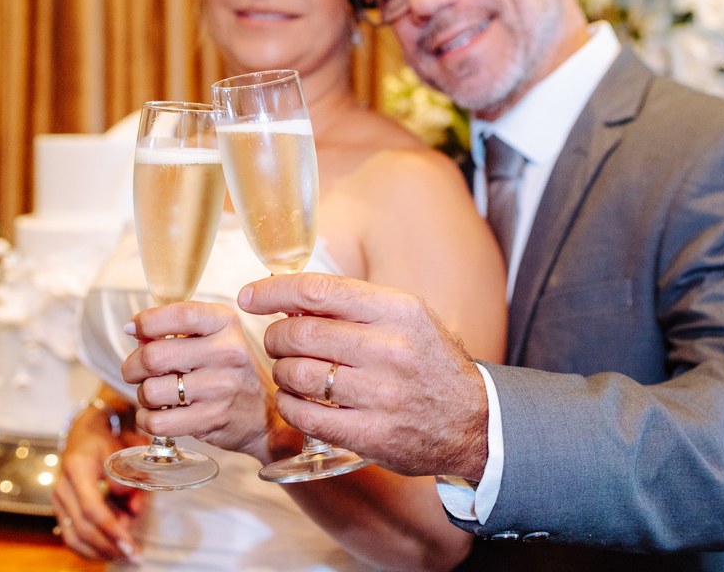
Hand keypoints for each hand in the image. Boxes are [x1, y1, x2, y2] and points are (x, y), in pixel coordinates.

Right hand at [53, 405, 147, 562]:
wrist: (84, 432)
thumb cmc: (105, 440)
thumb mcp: (121, 448)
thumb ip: (128, 475)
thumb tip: (133, 506)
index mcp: (77, 468)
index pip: (92, 507)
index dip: (111, 529)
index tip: (129, 544)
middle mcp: (62, 486)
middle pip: (83, 527)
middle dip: (110, 545)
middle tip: (134, 555)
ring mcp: (58, 499)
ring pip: (75, 537)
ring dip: (101, 550)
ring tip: (125, 554)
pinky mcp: (60, 509)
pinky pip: (71, 536)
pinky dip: (90, 549)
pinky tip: (109, 552)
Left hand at [121, 301, 300, 463]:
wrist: (265, 414)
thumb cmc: (231, 371)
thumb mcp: (216, 337)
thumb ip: (178, 330)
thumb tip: (134, 330)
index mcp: (225, 324)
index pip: (180, 315)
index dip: (147, 321)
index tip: (132, 328)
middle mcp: (226, 352)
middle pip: (154, 356)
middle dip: (132, 366)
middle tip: (134, 371)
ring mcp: (220, 387)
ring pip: (151, 391)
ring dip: (142, 395)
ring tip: (154, 394)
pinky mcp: (212, 418)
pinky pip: (158, 421)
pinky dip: (146, 419)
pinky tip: (155, 414)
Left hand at [238, 273, 489, 479]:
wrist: (474, 422)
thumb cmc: (430, 363)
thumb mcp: (407, 318)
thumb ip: (356, 306)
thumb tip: (293, 296)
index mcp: (397, 311)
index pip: (319, 290)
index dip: (274, 291)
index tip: (249, 296)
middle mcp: (390, 349)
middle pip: (302, 332)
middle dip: (275, 336)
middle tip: (275, 341)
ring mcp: (381, 395)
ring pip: (299, 374)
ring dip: (280, 372)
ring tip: (287, 372)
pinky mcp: (371, 435)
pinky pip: (307, 416)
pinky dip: (289, 405)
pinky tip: (293, 400)